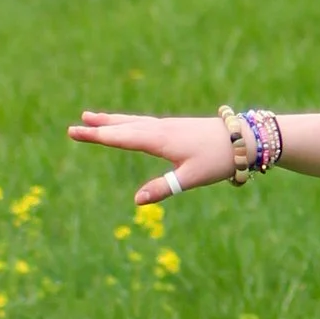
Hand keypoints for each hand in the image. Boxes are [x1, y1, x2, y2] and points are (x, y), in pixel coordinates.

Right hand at [68, 111, 236, 206]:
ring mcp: (168, 126)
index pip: (120, 138)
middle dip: (99, 126)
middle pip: (123, 126)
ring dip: (112, 120)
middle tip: (75, 125)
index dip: (97, 136)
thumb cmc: (218, 160)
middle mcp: (161, 129)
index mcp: (160, 140)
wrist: (245, 138)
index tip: (74, 131)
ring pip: (134, 122)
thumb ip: (163, 188)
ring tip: (92, 117)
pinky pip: (144, 123)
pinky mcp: (176, 128)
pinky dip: (128, 122)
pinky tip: (127, 124)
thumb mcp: (191, 178)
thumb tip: (136, 201)